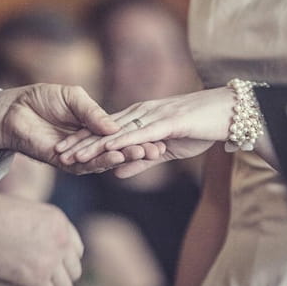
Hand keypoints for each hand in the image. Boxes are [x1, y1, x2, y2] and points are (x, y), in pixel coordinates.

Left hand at [0, 84, 162, 173]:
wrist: (12, 108)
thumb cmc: (41, 98)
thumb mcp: (74, 97)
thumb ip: (93, 112)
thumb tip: (115, 127)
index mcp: (92, 128)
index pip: (120, 135)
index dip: (138, 137)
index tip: (161, 136)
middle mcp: (87, 144)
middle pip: (118, 149)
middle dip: (138, 150)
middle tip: (160, 149)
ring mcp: (76, 156)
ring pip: (105, 160)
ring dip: (125, 157)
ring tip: (143, 153)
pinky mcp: (63, 163)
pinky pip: (86, 165)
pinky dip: (102, 160)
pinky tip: (117, 155)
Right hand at [0, 187, 82, 285]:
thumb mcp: (23, 212)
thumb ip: (36, 228)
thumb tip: (33, 250)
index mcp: (59, 220)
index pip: (76, 250)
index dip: (61, 263)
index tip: (43, 266)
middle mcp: (61, 240)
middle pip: (73, 272)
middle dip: (56, 280)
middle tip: (33, 280)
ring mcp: (51, 259)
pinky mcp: (37, 278)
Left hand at [56, 87, 233, 176]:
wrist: (229, 112)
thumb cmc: (200, 128)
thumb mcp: (166, 150)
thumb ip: (142, 160)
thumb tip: (117, 173)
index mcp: (140, 117)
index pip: (106, 132)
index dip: (84, 142)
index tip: (64, 153)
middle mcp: (142, 113)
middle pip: (105, 130)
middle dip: (80, 142)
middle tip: (57, 154)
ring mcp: (153, 115)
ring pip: (117, 132)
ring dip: (94, 144)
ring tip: (72, 154)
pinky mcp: (168, 121)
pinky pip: (141, 132)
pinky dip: (123, 141)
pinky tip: (107, 149)